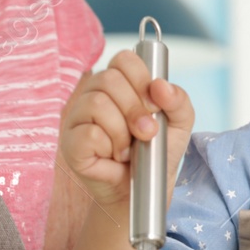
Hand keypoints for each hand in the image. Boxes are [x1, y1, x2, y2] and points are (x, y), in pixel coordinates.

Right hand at [60, 49, 194, 207]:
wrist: (145, 189)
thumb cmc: (157, 152)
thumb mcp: (179, 123)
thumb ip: (178, 100)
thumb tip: (160, 85)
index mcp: (119, 83)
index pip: (123, 59)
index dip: (142, 78)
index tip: (155, 104)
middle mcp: (93, 94)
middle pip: (109, 80)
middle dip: (135, 108)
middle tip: (147, 131)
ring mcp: (77, 117)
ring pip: (97, 104)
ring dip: (122, 131)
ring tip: (129, 148)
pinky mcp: (70, 143)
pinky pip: (89, 133)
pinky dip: (110, 147)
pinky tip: (113, 157)